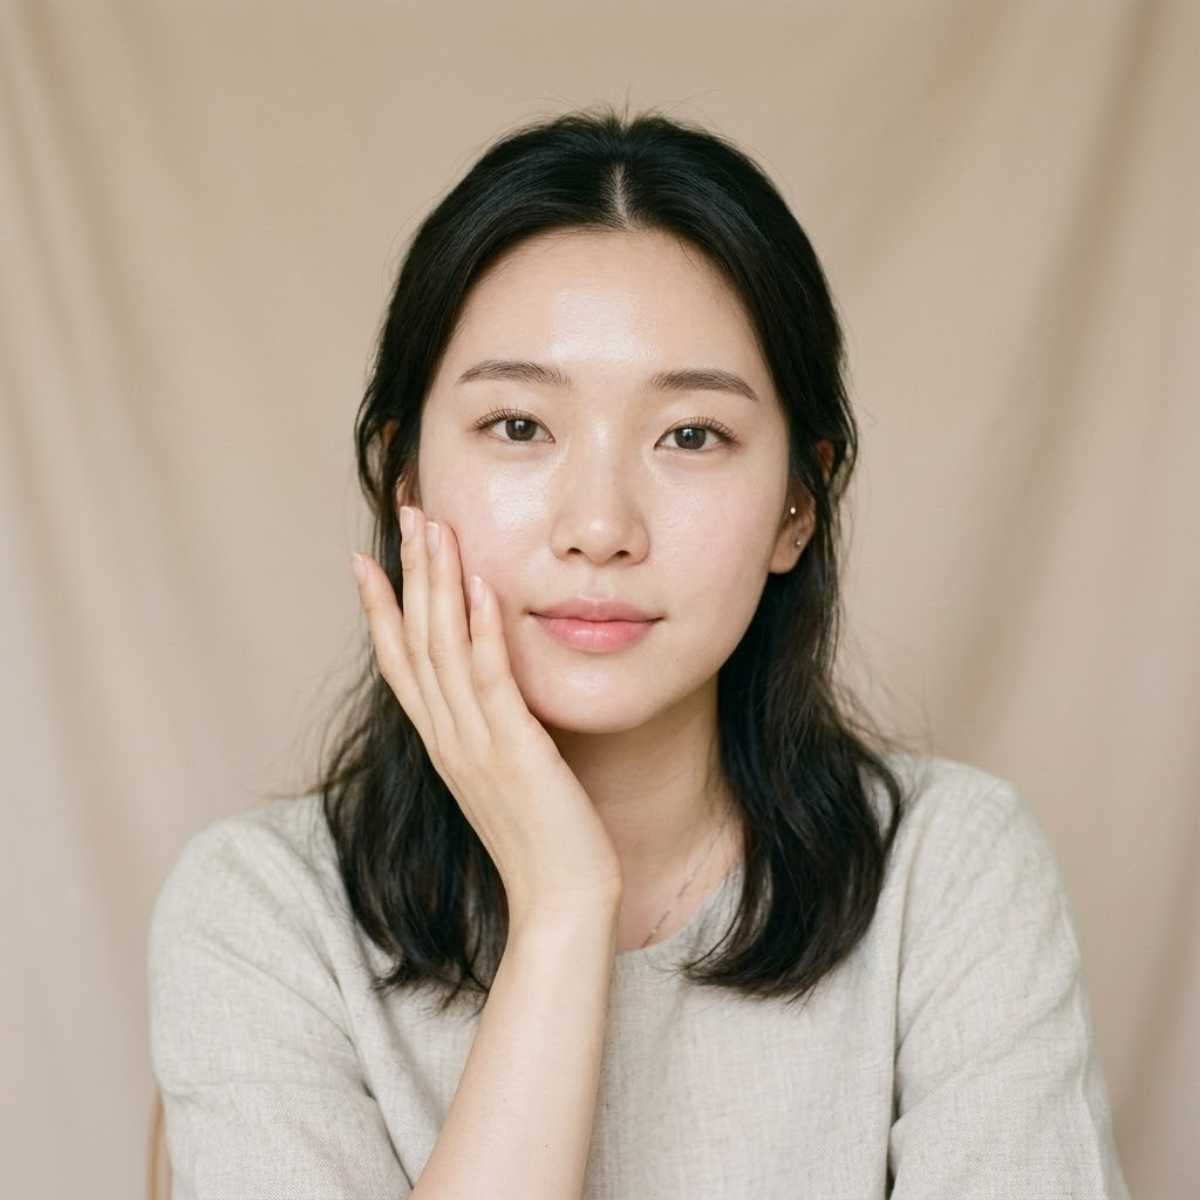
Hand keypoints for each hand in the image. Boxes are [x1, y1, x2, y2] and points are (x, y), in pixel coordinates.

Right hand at [352, 505, 623, 925]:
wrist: (560, 902)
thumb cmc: (539, 841)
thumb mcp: (502, 776)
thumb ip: (488, 732)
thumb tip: (489, 693)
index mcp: (441, 742)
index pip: (398, 661)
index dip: (379, 607)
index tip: (366, 557)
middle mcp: (447, 737)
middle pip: (414, 639)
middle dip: (408, 571)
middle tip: (406, 510)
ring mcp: (474, 743)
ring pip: (443, 648)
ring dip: (437, 583)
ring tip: (434, 526)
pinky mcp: (514, 750)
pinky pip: (490, 678)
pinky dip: (481, 628)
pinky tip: (481, 584)